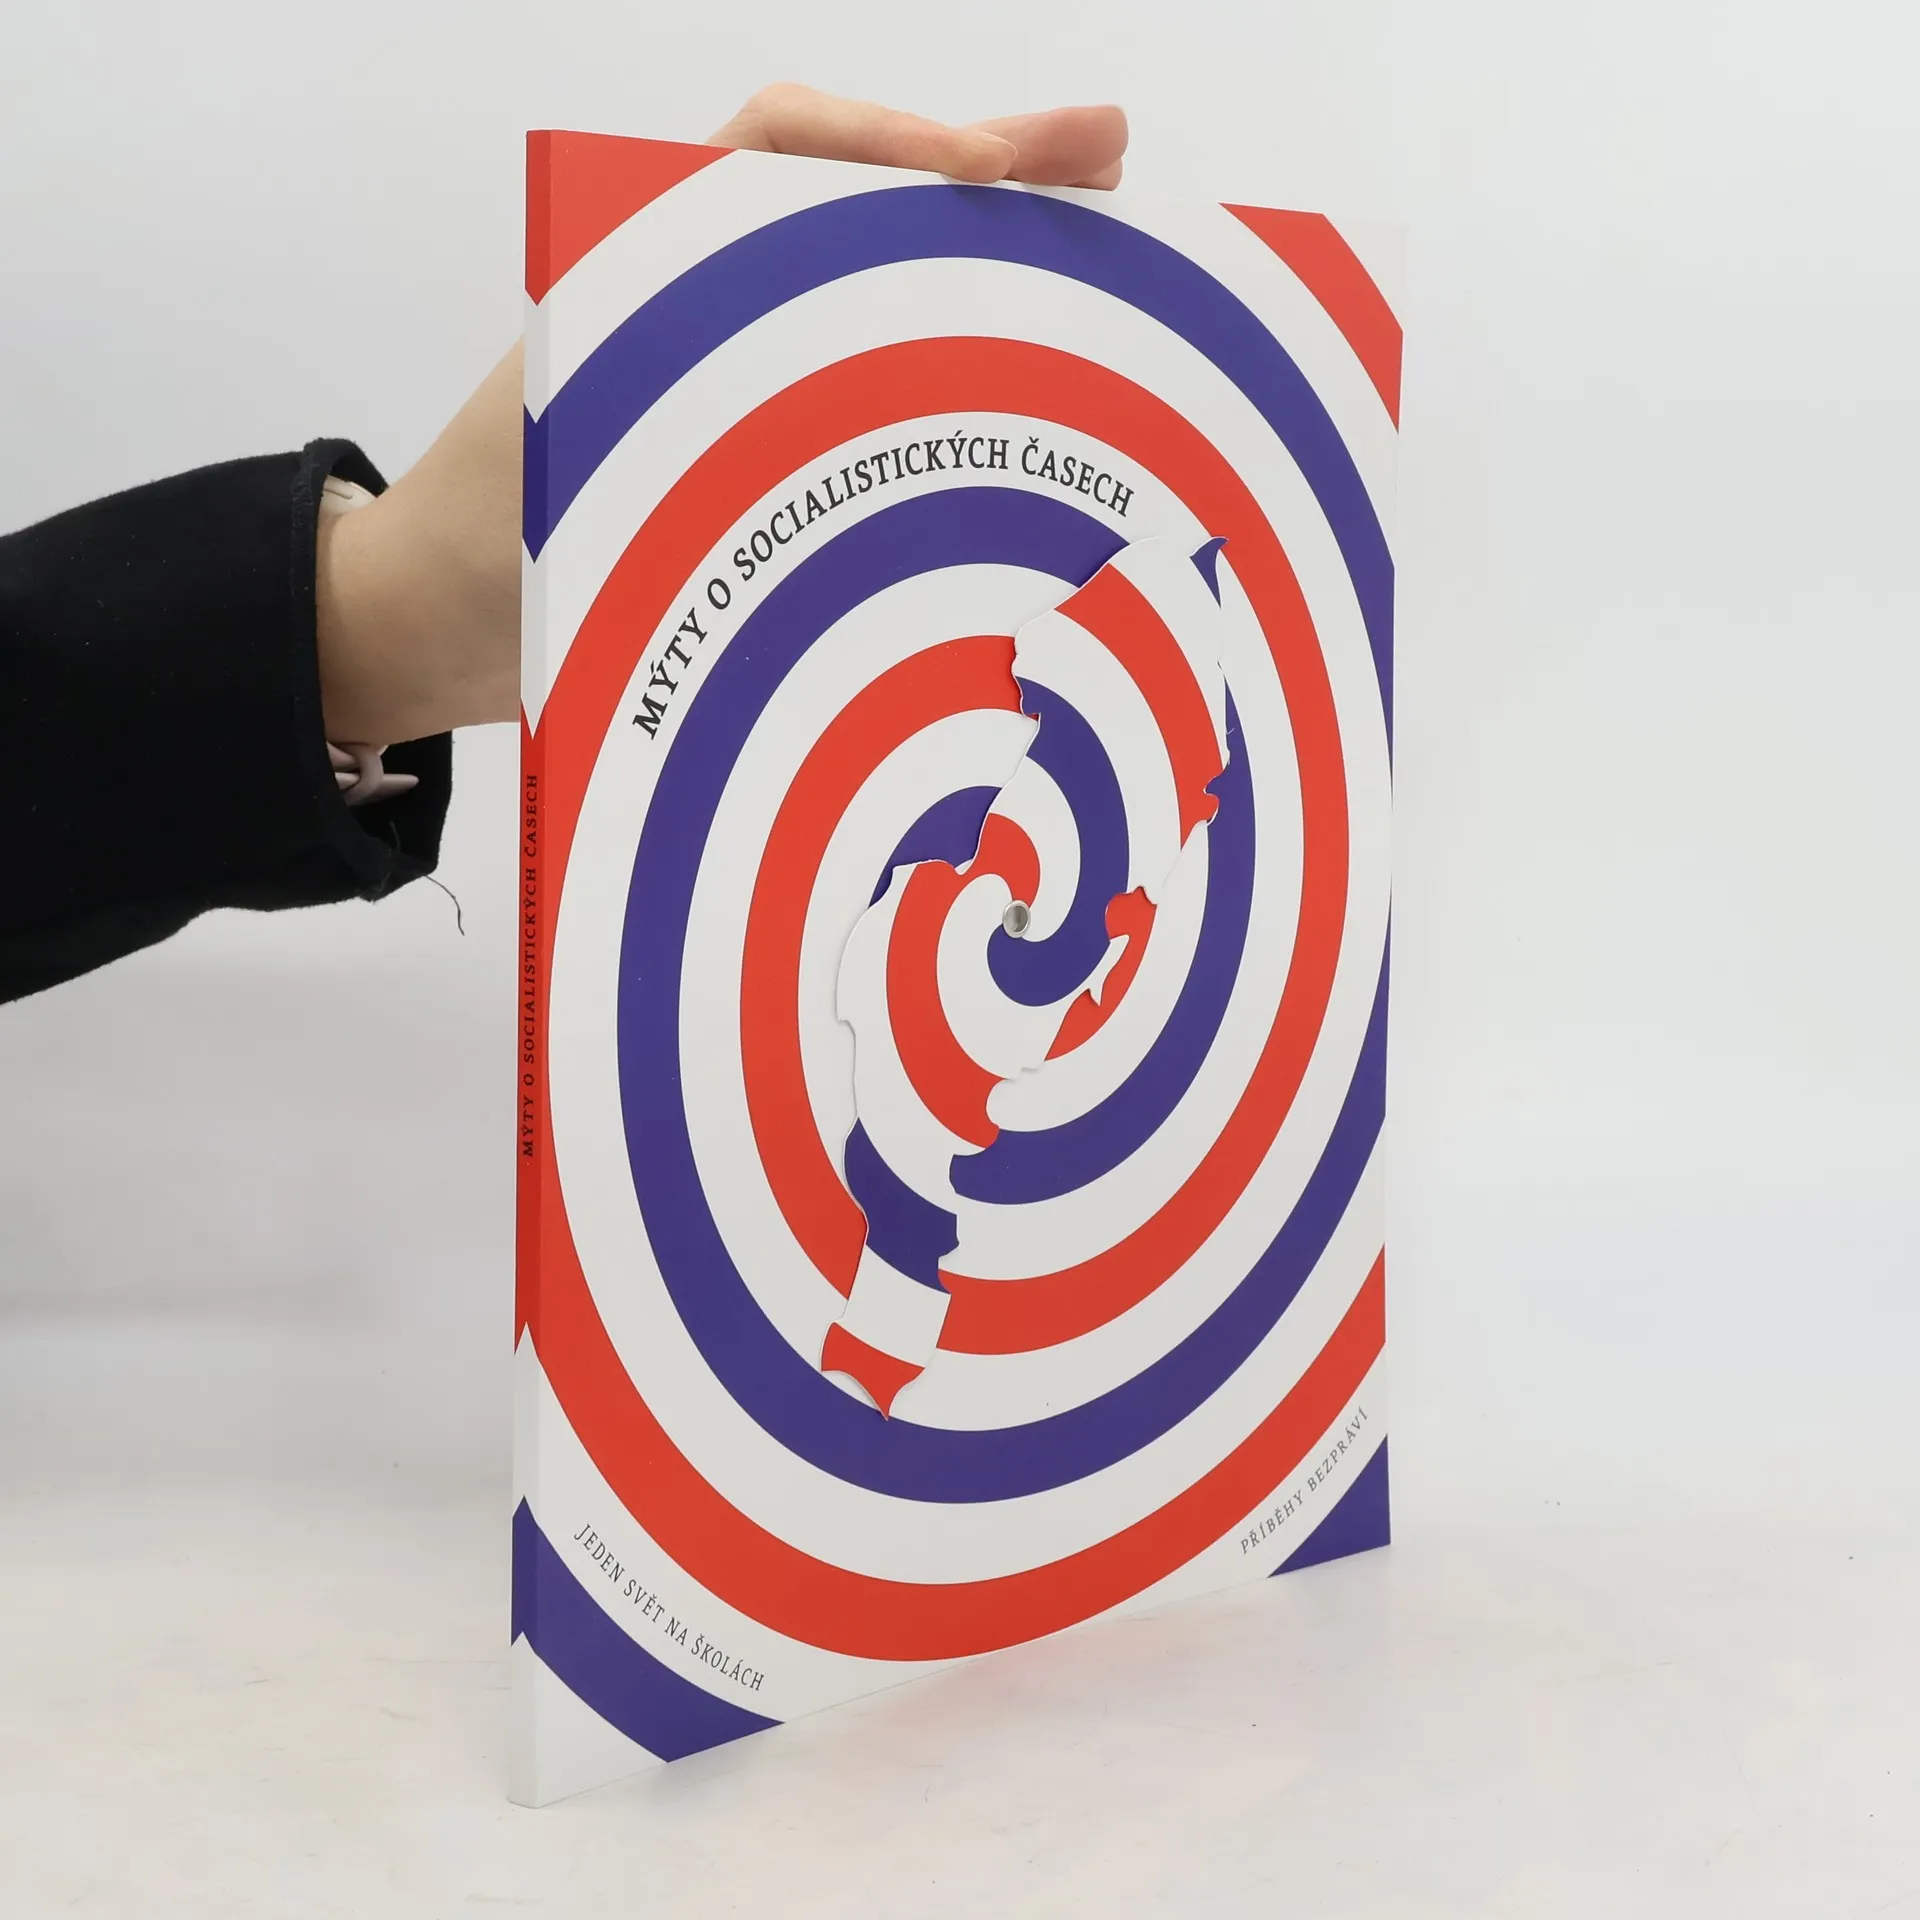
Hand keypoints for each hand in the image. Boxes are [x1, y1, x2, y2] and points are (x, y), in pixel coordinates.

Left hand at [315, 88, 1128, 745]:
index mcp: (646, 271)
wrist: (416, 632)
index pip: (778, 152)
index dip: (896, 147)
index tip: (999, 172)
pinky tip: (1017, 393)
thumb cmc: (474, 561)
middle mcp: (699, 301)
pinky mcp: (749, 442)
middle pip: (853, 203)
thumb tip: (849, 506)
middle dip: (985, 178)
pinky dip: (942, 370)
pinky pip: (860, 384)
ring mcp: (730, 371)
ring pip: (871, 287)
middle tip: (1109, 164)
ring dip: (979, 267)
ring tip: (1104, 255)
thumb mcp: (570, 489)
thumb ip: (682, 473)